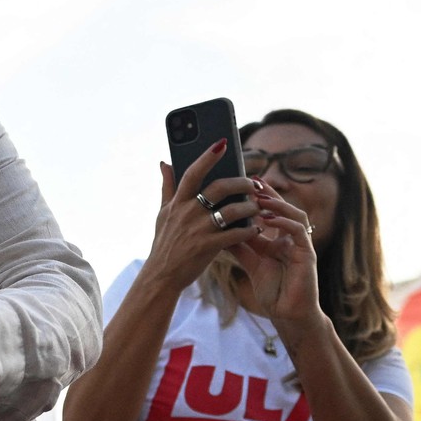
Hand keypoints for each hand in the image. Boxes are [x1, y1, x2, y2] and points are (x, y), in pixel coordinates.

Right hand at [139, 142, 261, 293]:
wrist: (161, 276)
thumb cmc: (164, 243)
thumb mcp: (162, 213)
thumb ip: (167, 187)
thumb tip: (164, 162)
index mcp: (177, 203)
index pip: (192, 173)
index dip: (207, 157)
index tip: (223, 143)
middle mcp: (187, 213)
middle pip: (218, 188)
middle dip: (241, 183)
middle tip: (255, 185)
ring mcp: (197, 231)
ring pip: (231, 211)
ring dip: (250, 208)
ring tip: (259, 207)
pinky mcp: (207, 248)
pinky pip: (235, 235)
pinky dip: (248, 231)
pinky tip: (256, 229)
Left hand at [230, 190, 324, 346]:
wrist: (287, 313)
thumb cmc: (272, 289)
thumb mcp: (250, 262)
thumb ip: (238, 245)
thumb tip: (217, 226)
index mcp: (278, 238)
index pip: (270, 211)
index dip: (258, 196)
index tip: (242, 182)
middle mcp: (291, 237)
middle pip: (283, 208)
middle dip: (269, 194)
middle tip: (251, 181)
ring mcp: (301, 244)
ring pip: (295, 215)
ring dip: (277, 205)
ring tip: (259, 197)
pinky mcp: (307, 254)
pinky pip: (298, 232)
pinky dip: (283, 223)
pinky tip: (268, 219)